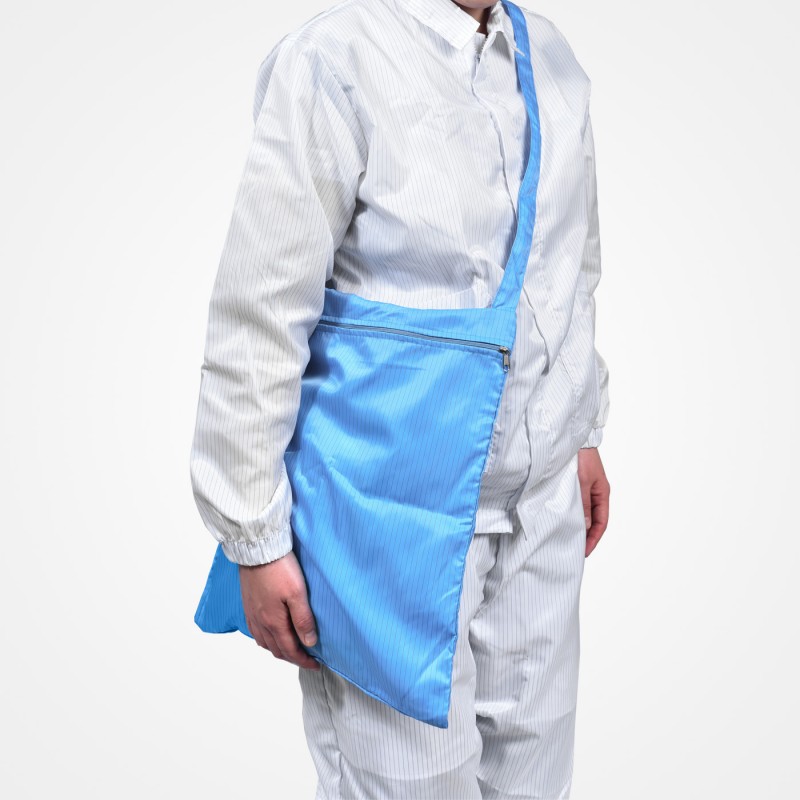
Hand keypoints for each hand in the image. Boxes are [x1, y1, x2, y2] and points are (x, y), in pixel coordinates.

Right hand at [239, 550, 320, 669]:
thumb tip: (309, 643)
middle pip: (276, 649)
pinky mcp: (248, 604)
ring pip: (264, 642)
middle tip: (306, 658)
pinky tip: (271, 633)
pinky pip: (255, 631)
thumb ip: (303, 619)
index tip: (315, 664)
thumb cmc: (279, 568)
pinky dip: (265, 639)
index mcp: (273, 622)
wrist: (257, 549)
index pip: (290, 650)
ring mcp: (252, 613)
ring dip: (278, 649)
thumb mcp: (298, 593)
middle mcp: (260, 622)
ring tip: (291, 648)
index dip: (303, 660)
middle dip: (292, 657)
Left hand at [577, 447, 609, 556]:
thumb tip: (585, 526)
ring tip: (568, 538)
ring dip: (578, 526)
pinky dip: (572, 514)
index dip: (594, 538)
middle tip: (574, 549)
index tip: (584, 550)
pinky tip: (563, 520)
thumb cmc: (582, 457)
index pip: (601, 523)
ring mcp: (587, 489)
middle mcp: (596, 493)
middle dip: (586, 536)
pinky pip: (577, 505)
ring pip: (584, 513)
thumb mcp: (582, 483)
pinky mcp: (576, 486)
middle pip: (593, 521)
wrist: (573, 438)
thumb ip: (584, 504)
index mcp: (603, 493)